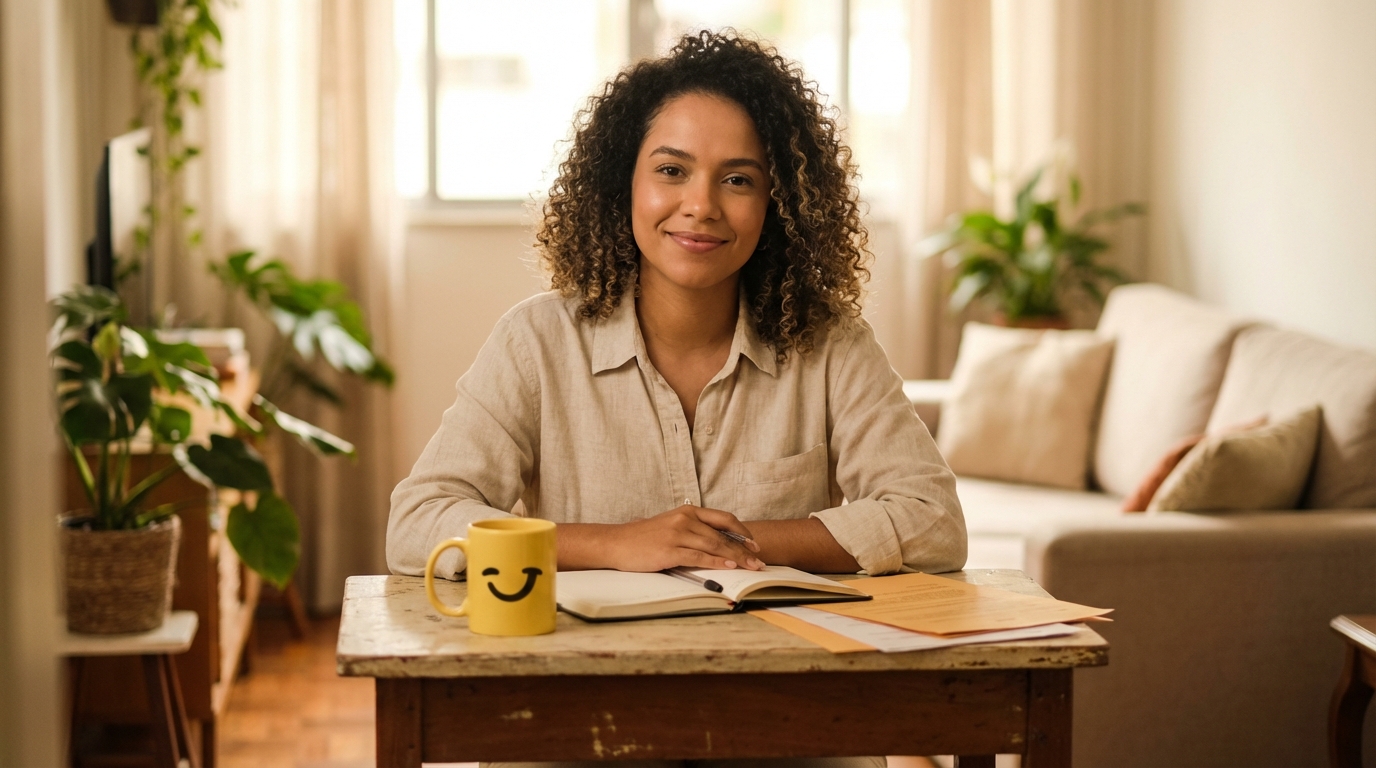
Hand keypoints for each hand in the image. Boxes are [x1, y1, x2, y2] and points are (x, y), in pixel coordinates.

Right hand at [600, 505, 763, 572]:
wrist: (616, 543)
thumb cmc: (643, 538)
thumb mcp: (670, 526)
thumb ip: (692, 531)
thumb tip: (718, 544)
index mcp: (687, 511)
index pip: (723, 518)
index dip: (742, 531)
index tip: (754, 543)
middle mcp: (685, 519)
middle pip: (722, 535)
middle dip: (744, 549)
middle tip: (759, 561)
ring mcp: (677, 534)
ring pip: (714, 546)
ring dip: (736, 557)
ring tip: (750, 567)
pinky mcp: (670, 550)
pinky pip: (699, 557)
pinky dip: (717, 562)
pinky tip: (729, 567)